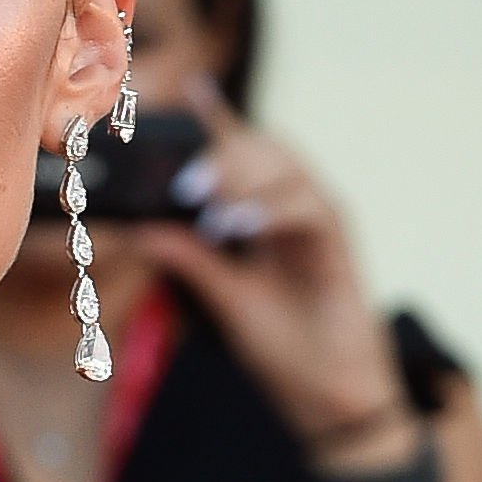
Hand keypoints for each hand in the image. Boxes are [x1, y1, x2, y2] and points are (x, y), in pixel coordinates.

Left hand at [133, 87, 413, 464]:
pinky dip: (272, 210)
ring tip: (206, 209)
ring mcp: (319, 222)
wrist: (325, 394)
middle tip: (184, 186)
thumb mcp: (224, 297)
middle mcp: (294, 209)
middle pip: (266, 149)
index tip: (192, 86)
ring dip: (244, 181)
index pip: (242, 154)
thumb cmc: (281, 344)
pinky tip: (241, 227)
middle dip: (223, 156)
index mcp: (264, 214)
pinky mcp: (341, 244)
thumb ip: (189, 259)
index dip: (220, 118)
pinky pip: (310, 207)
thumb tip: (140, 229)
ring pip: (288, 169)